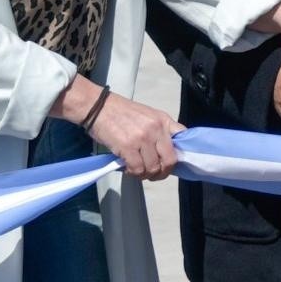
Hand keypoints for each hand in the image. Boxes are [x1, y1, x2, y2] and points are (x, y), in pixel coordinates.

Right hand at [66, 81, 180, 180]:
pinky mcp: (128, 147)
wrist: (97, 107)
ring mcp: (143, 138)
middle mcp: (157, 129)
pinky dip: (133, 173)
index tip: (170, 162)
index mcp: (163, 120)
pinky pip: (138, 169)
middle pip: (170, 160)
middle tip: (154, 174)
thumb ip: (159, 130)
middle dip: (163, 172)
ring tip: (137, 170)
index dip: (179, 154)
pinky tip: (128, 169)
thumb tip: (165, 152)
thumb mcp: (146, 115)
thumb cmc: (120, 112)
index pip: (183, 138)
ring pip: (153, 168)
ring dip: (145, 174)